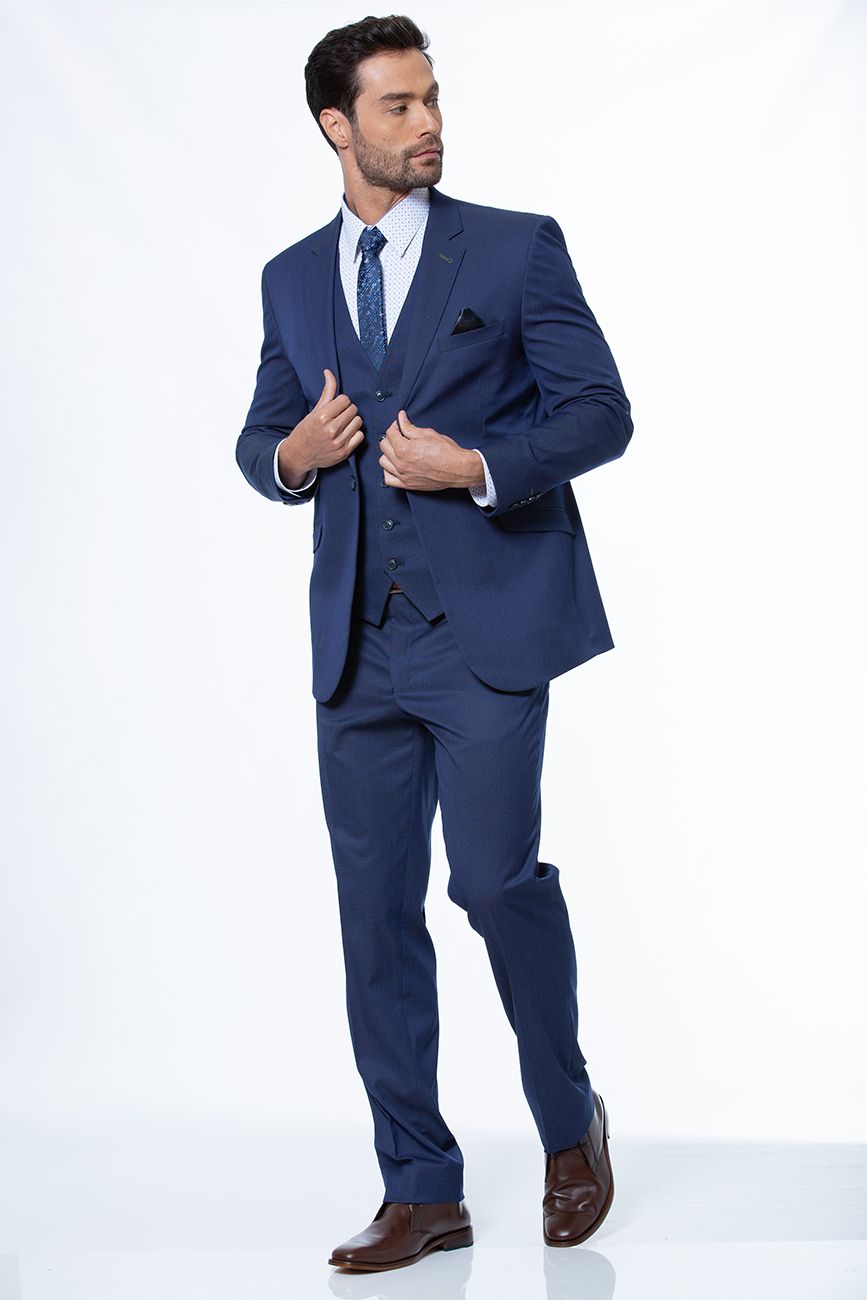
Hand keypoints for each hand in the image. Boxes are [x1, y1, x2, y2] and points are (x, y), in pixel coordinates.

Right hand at [277, 370, 363, 487]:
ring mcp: (339, 442)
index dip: (341, 402)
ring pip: (358, 421)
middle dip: (347, 411)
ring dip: (352, 422)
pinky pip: (360, 436)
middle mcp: (331, 429)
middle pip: (353, 410)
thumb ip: (327, 392)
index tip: (336, 408)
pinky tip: (346, 434)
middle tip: (339, 417)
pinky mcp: (344, 452)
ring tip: (343, 425)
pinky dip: (355, 434)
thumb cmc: (307, 430)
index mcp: (322, 416)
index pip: (345, 400)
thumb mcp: (314, 410)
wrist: (299, 454)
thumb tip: (329, 372)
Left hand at [379, 410, 484, 491]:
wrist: (458, 469)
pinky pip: (388, 479)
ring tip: (397, 450)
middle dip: (390, 438)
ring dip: (388, 453)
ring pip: (383, 462)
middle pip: (384, 446)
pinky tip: (395, 465)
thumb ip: (410, 427)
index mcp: (403, 448)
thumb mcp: (427, 433)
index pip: (390, 433)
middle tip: (399, 435)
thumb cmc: (446, 452)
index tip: (399, 425)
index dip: (395, 426)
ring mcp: (403, 475)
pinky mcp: (407, 484)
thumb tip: (401, 418)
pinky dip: (388, 471)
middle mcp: (400, 463)